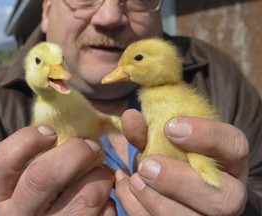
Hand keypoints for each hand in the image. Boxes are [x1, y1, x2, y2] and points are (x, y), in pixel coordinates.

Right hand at [0, 126, 114, 215]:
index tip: (50, 131)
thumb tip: (73, 121)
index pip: (1, 161)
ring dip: (101, 176)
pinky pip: (106, 211)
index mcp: (5, 196)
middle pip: (44, 176)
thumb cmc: (55, 189)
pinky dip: (110, 198)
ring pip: (87, 194)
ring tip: (101, 173)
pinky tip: (103, 198)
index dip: (27, 139)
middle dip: (77, 152)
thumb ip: (45, 152)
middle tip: (92, 145)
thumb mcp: (38, 173)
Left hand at [116, 109, 247, 214]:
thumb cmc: (177, 157)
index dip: (206, 135)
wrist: (182, 185)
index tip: (171, 127)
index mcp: (230, 161)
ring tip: (135, 179)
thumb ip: (151, 130)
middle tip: (147, 165)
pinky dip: (137, 207)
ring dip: (155, 199)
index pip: (234, 146)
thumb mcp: (168, 141)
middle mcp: (228, 193)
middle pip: (224, 198)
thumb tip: (130, 117)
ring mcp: (209, 215)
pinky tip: (126, 186)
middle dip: (179, 181)